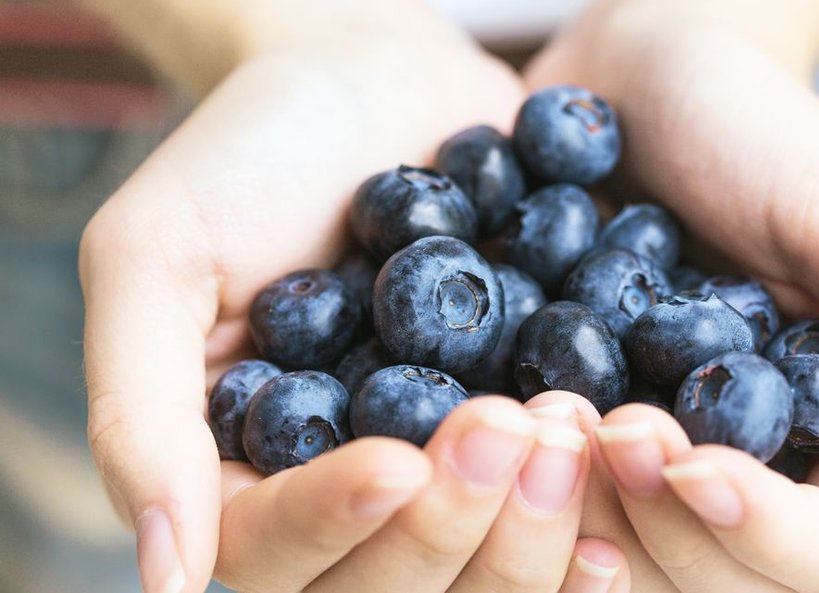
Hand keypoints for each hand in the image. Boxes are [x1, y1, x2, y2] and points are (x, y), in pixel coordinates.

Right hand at [78, 5, 627, 590]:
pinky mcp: (519, 424)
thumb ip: (141, 412)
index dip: (336, 522)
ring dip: (533, 518)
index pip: (278, 552)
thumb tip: (162, 575)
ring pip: (488, 566)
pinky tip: (624, 456)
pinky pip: (563, 504)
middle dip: (452, 520)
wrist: (374, 81)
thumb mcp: (157, 256)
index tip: (395, 461)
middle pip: (397, 580)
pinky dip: (599, 499)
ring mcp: (443, 468)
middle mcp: (348, 493)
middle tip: (506, 423)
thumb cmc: (248, 155)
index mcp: (248, 473)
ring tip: (566, 421)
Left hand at [526, 1, 818, 590]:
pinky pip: (534, 489)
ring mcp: (637, 449)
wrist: (634, 80)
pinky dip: (509, 476)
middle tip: (605, 422)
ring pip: (609, 556)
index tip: (686, 457)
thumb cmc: (755, 132)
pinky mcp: (559, 416)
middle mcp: (728, 461)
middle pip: (706, 578)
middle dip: (653, 519)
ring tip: (542, 411)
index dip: (759, 531)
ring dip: (571, 510)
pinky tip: (494, 414)